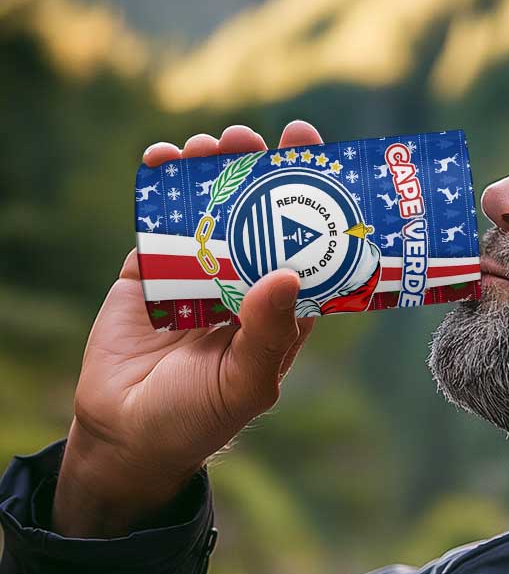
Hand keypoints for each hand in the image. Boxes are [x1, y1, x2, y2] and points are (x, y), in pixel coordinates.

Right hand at [52, 121, 323, 537]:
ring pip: (211, 209)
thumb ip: (267, 332)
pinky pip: (159, 221)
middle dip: (259, 172)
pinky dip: (160, 187)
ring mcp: (198, 273)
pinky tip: (163, 160)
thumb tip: (288, 273)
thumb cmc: (200, 417)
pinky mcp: (151, 270)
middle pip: (260, 215)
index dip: (314, 201)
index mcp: (281, 308)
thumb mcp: (246, 382)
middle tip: (255, 139)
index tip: (316, 156)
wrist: (127, 434)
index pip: (307, 246)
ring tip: (212, 145)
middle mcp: (245, 283)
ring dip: (212, 171)